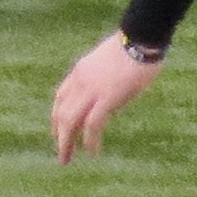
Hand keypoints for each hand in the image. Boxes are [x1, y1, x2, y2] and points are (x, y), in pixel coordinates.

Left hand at [49, 31, 161, 162]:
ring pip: (70, 121)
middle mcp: (80, 82)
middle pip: (61, 113)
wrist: (140, 38)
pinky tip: (92, 151)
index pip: (60, 98)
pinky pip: (93, 123)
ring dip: (67, 142)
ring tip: (67, 159)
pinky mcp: (107, 97)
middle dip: (59, 136)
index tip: (57, 131)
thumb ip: (103, 78)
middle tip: (61, 155)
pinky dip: (90, 139)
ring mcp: (92, 89)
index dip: (56, 116)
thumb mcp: (109, 62)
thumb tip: (110, 96)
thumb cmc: (132, 47)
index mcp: (80, 71)